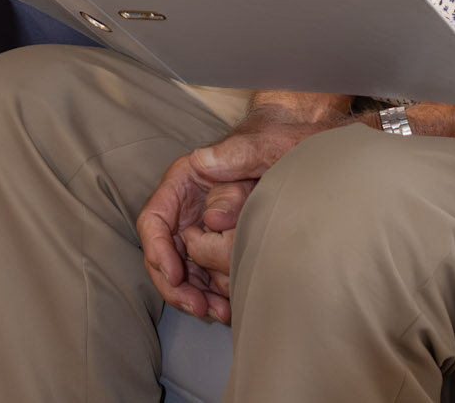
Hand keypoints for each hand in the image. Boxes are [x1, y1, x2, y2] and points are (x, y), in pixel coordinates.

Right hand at [136, 103, 348, 323]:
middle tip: (198, 305)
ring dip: (194, 296)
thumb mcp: (258, 145)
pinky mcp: (219, 244)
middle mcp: (187, 206)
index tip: (176, 274)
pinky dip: (211, 293)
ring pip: (183, 269)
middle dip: (175, 284)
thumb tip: (207, 186)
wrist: (299, 148)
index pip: (154, 219)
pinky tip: (227, 308)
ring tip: (217, 313)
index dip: (159, 250)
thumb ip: (233, 156)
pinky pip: (206, 273)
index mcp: (185, 179)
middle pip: (164, 252)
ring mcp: (201, 227)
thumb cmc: (276, 140)